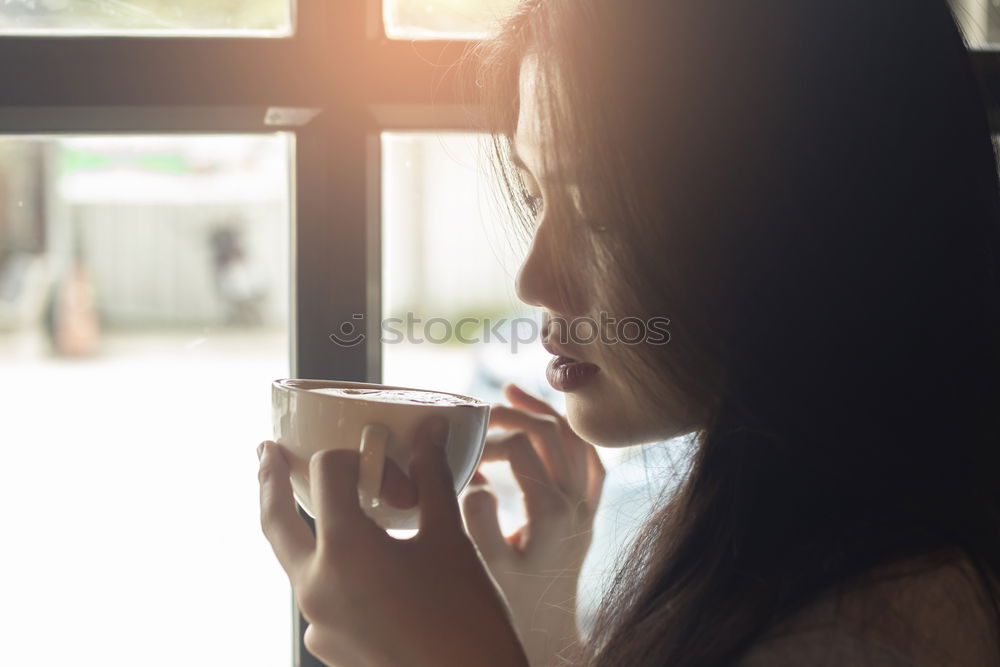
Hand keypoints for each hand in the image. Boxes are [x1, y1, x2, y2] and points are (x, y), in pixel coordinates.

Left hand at [257, 416, 529, 666]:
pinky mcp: (329, 648)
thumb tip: (430, 431)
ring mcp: (317, 624)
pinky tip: (368, 573)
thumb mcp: (451, 540)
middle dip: (268, 482)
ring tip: (323, 508)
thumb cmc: (469, 620)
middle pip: (275, 522)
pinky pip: (320, 597)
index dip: (363, 459)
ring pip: (297, 562)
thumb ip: (432, 480)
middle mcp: (316, 587)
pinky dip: (334, 572)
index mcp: (345, 550)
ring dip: (305, 530)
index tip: (401, 480)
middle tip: (266, 451)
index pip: (327, 473)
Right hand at [461, 385, 606, 666]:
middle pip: (550, 432)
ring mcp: (587, 503)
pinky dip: (570, 434)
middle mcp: (576, 501)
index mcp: (550, 511)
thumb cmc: (515, 599)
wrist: (550, 626)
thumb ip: (479, 524)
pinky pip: (590, 458)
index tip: (465, 455)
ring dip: (543, 411)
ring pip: (574, 437)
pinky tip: (548, 424)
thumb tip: (478, 482)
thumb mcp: (490, 567)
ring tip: (510, 393)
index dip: (488, 441)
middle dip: (513, 414)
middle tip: (481, 410)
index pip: (520, 448)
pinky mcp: (590, 509)